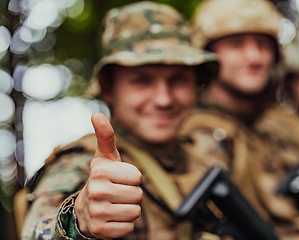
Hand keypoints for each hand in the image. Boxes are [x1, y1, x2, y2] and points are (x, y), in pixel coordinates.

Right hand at [75, 113, 142, 238]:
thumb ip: (106, 136)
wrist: (85, 209)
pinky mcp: (101, 231)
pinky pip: (129, 228)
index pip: (137, 177)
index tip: (119, 179)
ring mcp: (97, 213)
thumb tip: (96, 114)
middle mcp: (96, 192)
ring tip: (115, 205)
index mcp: (100, 172)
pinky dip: (124, 224)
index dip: (132, 179)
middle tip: (117, 194)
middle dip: (132, 194)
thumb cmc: (102, 179)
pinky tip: (112, 218)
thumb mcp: (105, 158)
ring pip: (135, 212)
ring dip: (129, 209)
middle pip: (138, 195)